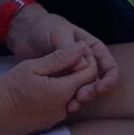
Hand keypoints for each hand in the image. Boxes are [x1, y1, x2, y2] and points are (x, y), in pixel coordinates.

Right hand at [0, 45, 101, 134]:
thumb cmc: (7, 90)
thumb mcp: (32, 67)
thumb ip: (60, 58)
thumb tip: (82, 48)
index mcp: (63, 92)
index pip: (90, 74)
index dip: (82, 61)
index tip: (66, 56)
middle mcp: (64, 108)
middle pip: (82, 87)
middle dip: (74, 73)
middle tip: (54, 65)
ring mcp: (54, 119)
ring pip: (71, 97)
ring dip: (64, 86)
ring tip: (44, 77)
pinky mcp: (45, 125)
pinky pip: (59, 108)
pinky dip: (55, 98)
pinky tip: (38, 91)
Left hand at [4, 6, 119, 109]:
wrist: (25, 34)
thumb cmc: (45, 28)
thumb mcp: (58, 33)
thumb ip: (69, 49)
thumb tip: (83, 66)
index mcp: (92, 48)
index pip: (108, 66)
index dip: (109, 78)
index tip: (101, 88)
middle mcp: (86, 62)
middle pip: (98, 81)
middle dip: (93, 91)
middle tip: (81, 97)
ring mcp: (73, 73)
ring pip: (84, 89)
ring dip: (81, 98)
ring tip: (72, 105)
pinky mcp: (60, 82)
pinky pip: (69, 93)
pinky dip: (68, 101)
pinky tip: (63, 106)